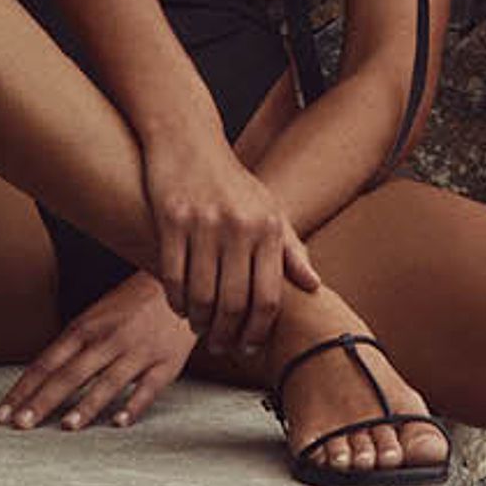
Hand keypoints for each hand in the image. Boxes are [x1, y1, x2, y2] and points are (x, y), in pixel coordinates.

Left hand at [0, 273, 197, 434]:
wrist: (180, 282)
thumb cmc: (132, 303)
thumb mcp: (96, 315)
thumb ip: (72, 345)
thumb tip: (40, 377)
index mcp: (85, 327)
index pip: (46, 363)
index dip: (23, 389)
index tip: (3, 414)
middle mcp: (108, 339)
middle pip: (70, 374)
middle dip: (43, 401)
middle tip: (21, 424)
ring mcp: (138, 351)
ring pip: (108, 382)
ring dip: (86, 405)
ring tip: (66, 426)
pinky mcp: (166, 363)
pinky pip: (148, 388)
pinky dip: (133, 405)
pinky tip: (119, 422)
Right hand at [141, 126, 320, 358]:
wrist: (188, 139)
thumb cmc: (232, 181)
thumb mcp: (269, 209)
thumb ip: (291, 250)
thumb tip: (314, 285)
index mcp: (269, 227)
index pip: (269, 295)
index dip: (259, 330)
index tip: (251, 346)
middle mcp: (240, 226)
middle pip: (235, 302)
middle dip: (228, 334)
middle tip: (222, 346)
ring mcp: (204, 223)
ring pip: (202, 294)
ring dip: (200, 322)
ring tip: (201, 329)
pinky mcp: (172, 219)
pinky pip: (173, 276)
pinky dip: (176, 301)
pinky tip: (181, 308)